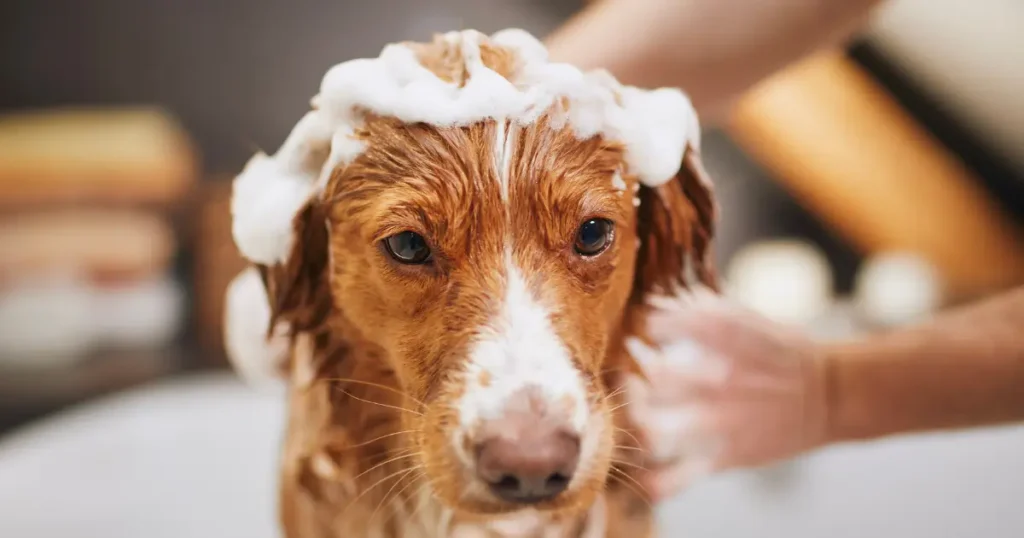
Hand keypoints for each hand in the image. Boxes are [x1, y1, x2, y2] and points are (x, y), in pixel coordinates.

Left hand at [625, 292, 827, 500]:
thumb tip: (656, 304)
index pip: (663, 325)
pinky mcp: (723, 457)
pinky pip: (674, 479)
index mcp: (725, 339)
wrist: (832, 394)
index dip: (645, 326)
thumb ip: (702, 310)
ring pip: (652, 431)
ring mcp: (719, 423)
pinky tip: (639, 469)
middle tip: (626, 373)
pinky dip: (649, 480)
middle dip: (628, 373)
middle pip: (650, 378)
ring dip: (630, 419)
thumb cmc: (784, 352)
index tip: (644, 329)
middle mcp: (718, 380)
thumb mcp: (749, 318)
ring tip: (629, 411)